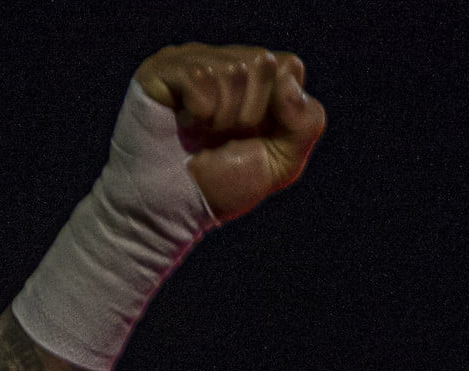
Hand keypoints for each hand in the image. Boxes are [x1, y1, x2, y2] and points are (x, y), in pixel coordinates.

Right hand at [134, 44, 326, 222]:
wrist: (173, 211)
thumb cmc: (223, 185)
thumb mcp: (282, 162)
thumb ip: (306, 121)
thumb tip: (286, 79)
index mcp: (255, 80)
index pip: (288, 66)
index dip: (280, 109)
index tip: (254, 137)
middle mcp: (223, 61)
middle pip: (262, 63)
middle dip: (249, 114)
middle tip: (223, 136)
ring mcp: (191, 61)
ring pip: (232, 68)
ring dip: (221, 117)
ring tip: (201, 134)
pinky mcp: (162, 70)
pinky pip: (198, 75)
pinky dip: (198, 112)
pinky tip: (182, 125)